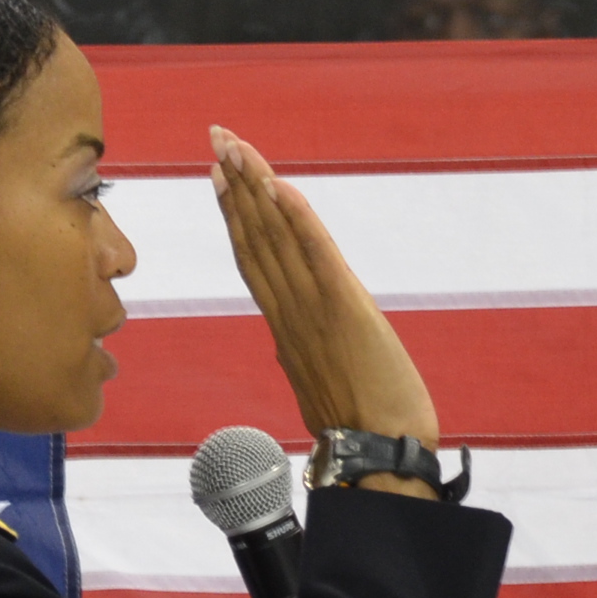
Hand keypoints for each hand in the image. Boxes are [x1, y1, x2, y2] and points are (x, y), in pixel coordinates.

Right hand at [208, 125, 439, 485]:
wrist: (379, 457)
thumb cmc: (361, 432)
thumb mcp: (320, 384)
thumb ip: (304, 353)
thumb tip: (292, 347)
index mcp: (285, 329)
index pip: (253, 259)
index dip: (235, 214)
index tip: (220, 176)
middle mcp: (291, 313)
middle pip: (255, 238)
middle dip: (236, 184)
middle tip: (217, 139)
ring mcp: (314, 311)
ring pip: (277, 238)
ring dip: (257, 186)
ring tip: (237, 146)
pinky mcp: (346, 310)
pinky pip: (316, 255)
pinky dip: (298, 219)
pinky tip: (282, 186)